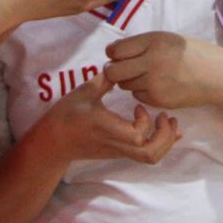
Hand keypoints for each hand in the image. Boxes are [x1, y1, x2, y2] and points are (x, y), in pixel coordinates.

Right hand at [37, 72, 180, 164]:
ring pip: (150, 157)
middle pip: (149, 154)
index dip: (145, 122)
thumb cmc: (67, 114)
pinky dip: (160, 143)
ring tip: (167, 122)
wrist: (55, 141)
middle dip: (165, 137)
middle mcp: (115, 144)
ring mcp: (118, 151)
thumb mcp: (84, 91)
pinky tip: (165, 129)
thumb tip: (121, 64)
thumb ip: (105, 79)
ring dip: (165, 141)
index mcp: (106, 128)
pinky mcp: (120, 152)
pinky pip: (144, 154)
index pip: (136, 136)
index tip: (138, 105)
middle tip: (165, 117)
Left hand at [104, 31, 222, 109]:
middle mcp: (152, 61)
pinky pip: (138, 96)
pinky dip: (142, 91)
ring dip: (129, 81)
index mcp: (153, 41)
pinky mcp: (160, 99)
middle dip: (114, 71)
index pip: (115, 50)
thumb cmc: (189, 53)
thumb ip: (140, 44)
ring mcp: (156, 82)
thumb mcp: (165, 39)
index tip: (117, 55)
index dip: (113, 54)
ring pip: (124, 85)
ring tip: (146, 75)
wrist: (216, 75)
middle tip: (122, 69)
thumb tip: (111, 54)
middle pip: (114, 71)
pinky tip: (157, 85)